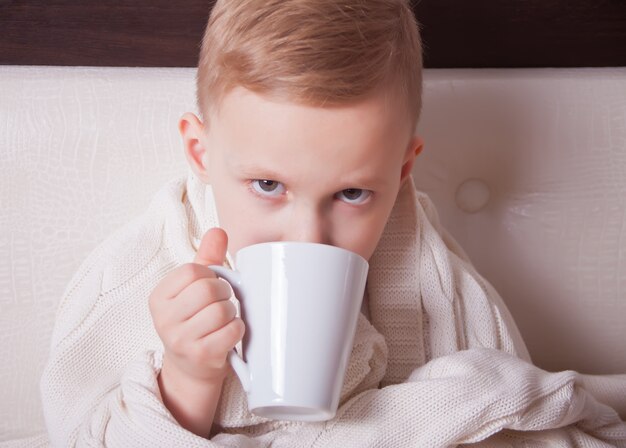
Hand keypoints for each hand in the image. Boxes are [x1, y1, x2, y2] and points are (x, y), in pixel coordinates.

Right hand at [149, 228, 244, 383]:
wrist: (191, 370)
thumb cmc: (195, 322)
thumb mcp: (193, 290)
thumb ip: (206, 260)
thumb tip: (218, 231)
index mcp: (159, 297)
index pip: (192, 271)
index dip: (211, 276)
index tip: (211, 288)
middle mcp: (164, 319)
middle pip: (208, 290)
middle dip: (224, 294)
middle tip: (222, 304)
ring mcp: (180, 340)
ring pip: (221, 311)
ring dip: (232, 313)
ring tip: (225, 320)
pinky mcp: (200, 356)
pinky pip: (230, 331)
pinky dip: (238, 329)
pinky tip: (230, 333)